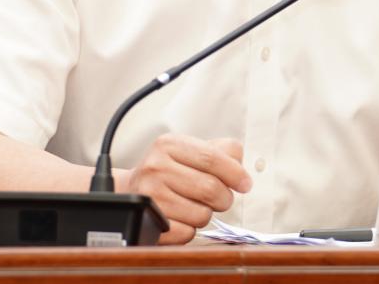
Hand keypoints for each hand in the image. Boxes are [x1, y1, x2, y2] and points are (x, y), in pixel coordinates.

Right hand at [121, 134, 251, 243]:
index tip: (246, 184)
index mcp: (168, 144)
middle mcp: (155, 167)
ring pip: (202, 215)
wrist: (132, 190)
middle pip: (211, 188)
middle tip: (219, 198)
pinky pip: (188, 234)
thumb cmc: (171, 171)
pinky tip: (181, 218)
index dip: (235, 173)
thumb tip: (240, 165)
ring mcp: (150, 196)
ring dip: (205, 214)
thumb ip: (221, 151)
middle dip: (223, 198)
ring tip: (193, 205)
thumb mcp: (191, 151)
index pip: (212, 158)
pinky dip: (190, 230)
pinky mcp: (149, 223)